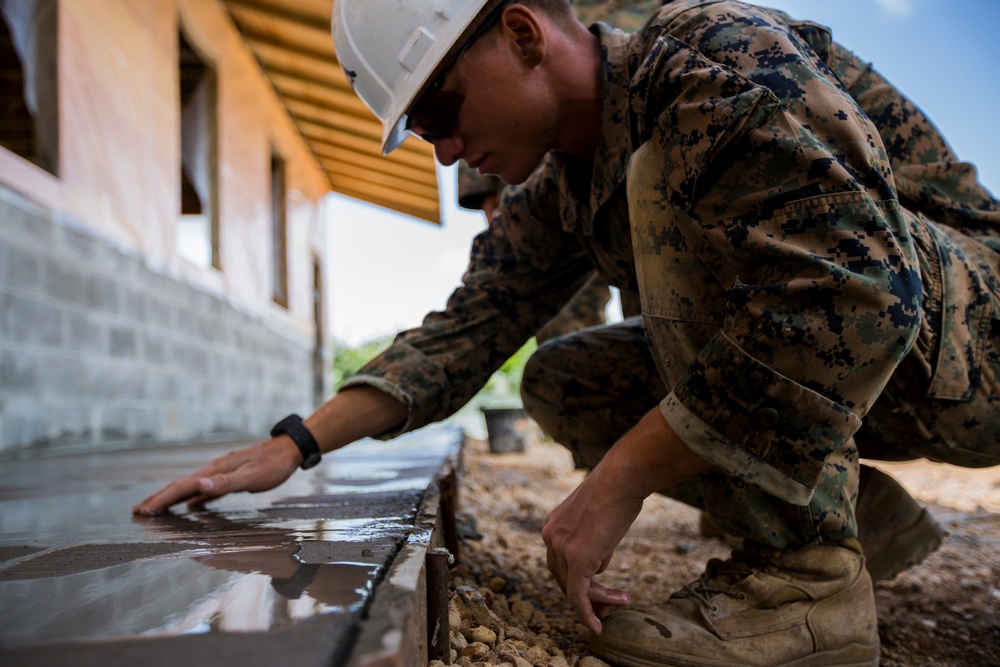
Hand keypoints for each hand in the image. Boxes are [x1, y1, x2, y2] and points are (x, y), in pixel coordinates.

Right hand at [131, 436, 301, 514]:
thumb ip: (225, 483)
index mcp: (215, 470)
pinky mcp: (230, 477)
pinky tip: (190, 506)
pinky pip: (205, 490)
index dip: (162, 499)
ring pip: (189, 487)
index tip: (145, 511)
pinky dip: (192, 498)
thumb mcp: (251, 476)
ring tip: (154, 509)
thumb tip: (198, 485)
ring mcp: (220, 473)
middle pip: (180, 485)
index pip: (182, 486)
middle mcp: (213, 470)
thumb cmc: (273, 465)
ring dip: (171, 498)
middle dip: (158, 498)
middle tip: (137, 511)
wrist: (289, 450)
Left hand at [542, 463, 638, 634]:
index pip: (560, 562)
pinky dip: (587, 612)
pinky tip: (597, 626)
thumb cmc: (618, 491)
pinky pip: (578, 595)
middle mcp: (550, 536)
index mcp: (553, 525)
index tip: (597, 592)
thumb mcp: (599, 520)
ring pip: (574, 588)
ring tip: (622, 601)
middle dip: (585, 595)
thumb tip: (597, 568)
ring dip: (599, 600)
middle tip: (606, 610)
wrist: (622, 477)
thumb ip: (593, 543)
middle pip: (563, 577)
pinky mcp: (577, 559)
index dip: (577, 580)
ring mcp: (561, 547)